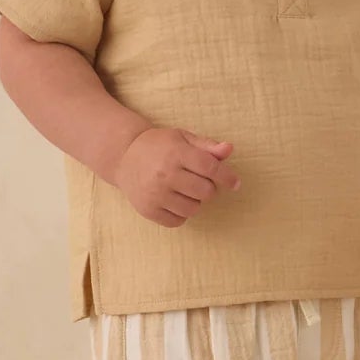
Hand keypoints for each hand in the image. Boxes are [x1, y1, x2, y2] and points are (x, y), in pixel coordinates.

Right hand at [114, 127, 239, 226]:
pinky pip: (178, 221)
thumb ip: (208, 146)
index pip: (210, 168)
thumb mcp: (183, 138)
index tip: (235, 183)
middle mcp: (165, 175)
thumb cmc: (160, 146)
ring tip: (185, 190)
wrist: (124, 157)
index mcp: (176, 153)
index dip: (227, 177)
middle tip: (199, 181)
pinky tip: (174, 200)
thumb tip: (229, 149)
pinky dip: (182, 213)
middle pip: (206, 192)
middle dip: (209, 188)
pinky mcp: (148, 210)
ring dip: (196, 201)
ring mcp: (155, 194)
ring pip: (194, 209)